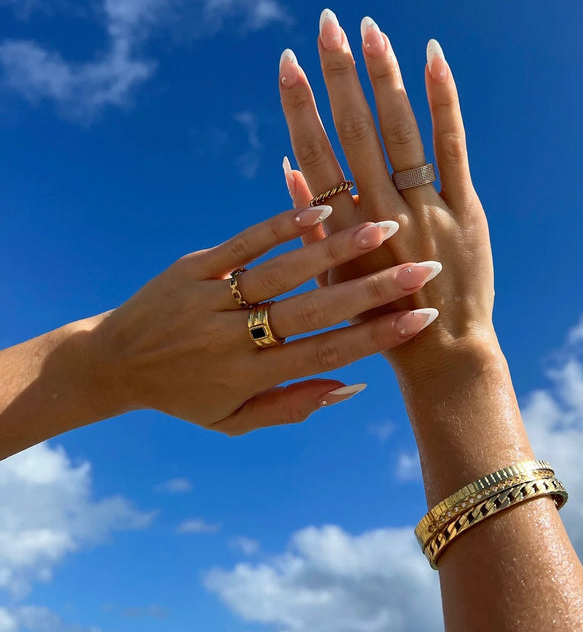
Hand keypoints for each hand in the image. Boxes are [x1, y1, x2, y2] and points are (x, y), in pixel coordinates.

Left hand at [91, 204, 440, 434]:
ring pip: (282, 272)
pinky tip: (319, 210)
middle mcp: (233, 337)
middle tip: (422, 271)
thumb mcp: (233, 421)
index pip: (326, 355)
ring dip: (335, 250)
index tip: (423, 319)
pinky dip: (280, 227)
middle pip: (314, 312)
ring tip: (384, 229)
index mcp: (248, 377)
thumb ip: (292, 406)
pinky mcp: (194, 266)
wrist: (111, 363)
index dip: (377, 338)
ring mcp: (212, 297)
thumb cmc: (183, 396)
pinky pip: (242, 243)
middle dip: (373, 291)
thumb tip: (352, 385)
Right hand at [279, 12, 495, 378]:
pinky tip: (432, 58)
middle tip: (326, 23)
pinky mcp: (464, 210)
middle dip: (337, 75)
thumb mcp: (332, 281)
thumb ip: (309, 226)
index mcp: (343, 234)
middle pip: (353, 132)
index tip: (287, 62)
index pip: (313, 155)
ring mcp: (425, 209)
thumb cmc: (378, 322)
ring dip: (384, 77)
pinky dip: (443, 101)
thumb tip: (289, 166)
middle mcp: (381, 214)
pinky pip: (452, 147)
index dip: (298, 107)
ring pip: (400, 131)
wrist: (441, 354)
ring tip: (370, 29)